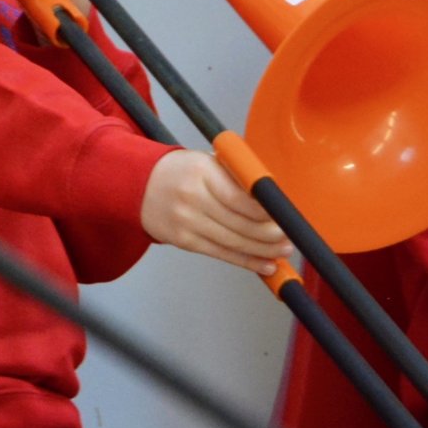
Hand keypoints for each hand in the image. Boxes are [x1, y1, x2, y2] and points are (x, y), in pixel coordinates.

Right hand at [139, 149, 292, 273]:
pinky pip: (221, 254)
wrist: (138, 185)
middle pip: (239, 223)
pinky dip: (246, 261)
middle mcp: (192, 198)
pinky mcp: (184, 241)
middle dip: (269, 234)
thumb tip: (273, 201)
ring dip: (263, 250)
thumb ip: (238, 178)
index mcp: (202, 172)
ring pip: (233, 242)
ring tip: (283, 252)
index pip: (240, 197)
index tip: (283, 215)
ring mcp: (186, 222)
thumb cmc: (181, 172)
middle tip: (288, 237)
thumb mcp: (208, 162)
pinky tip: (264, 265)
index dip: (266, 211)